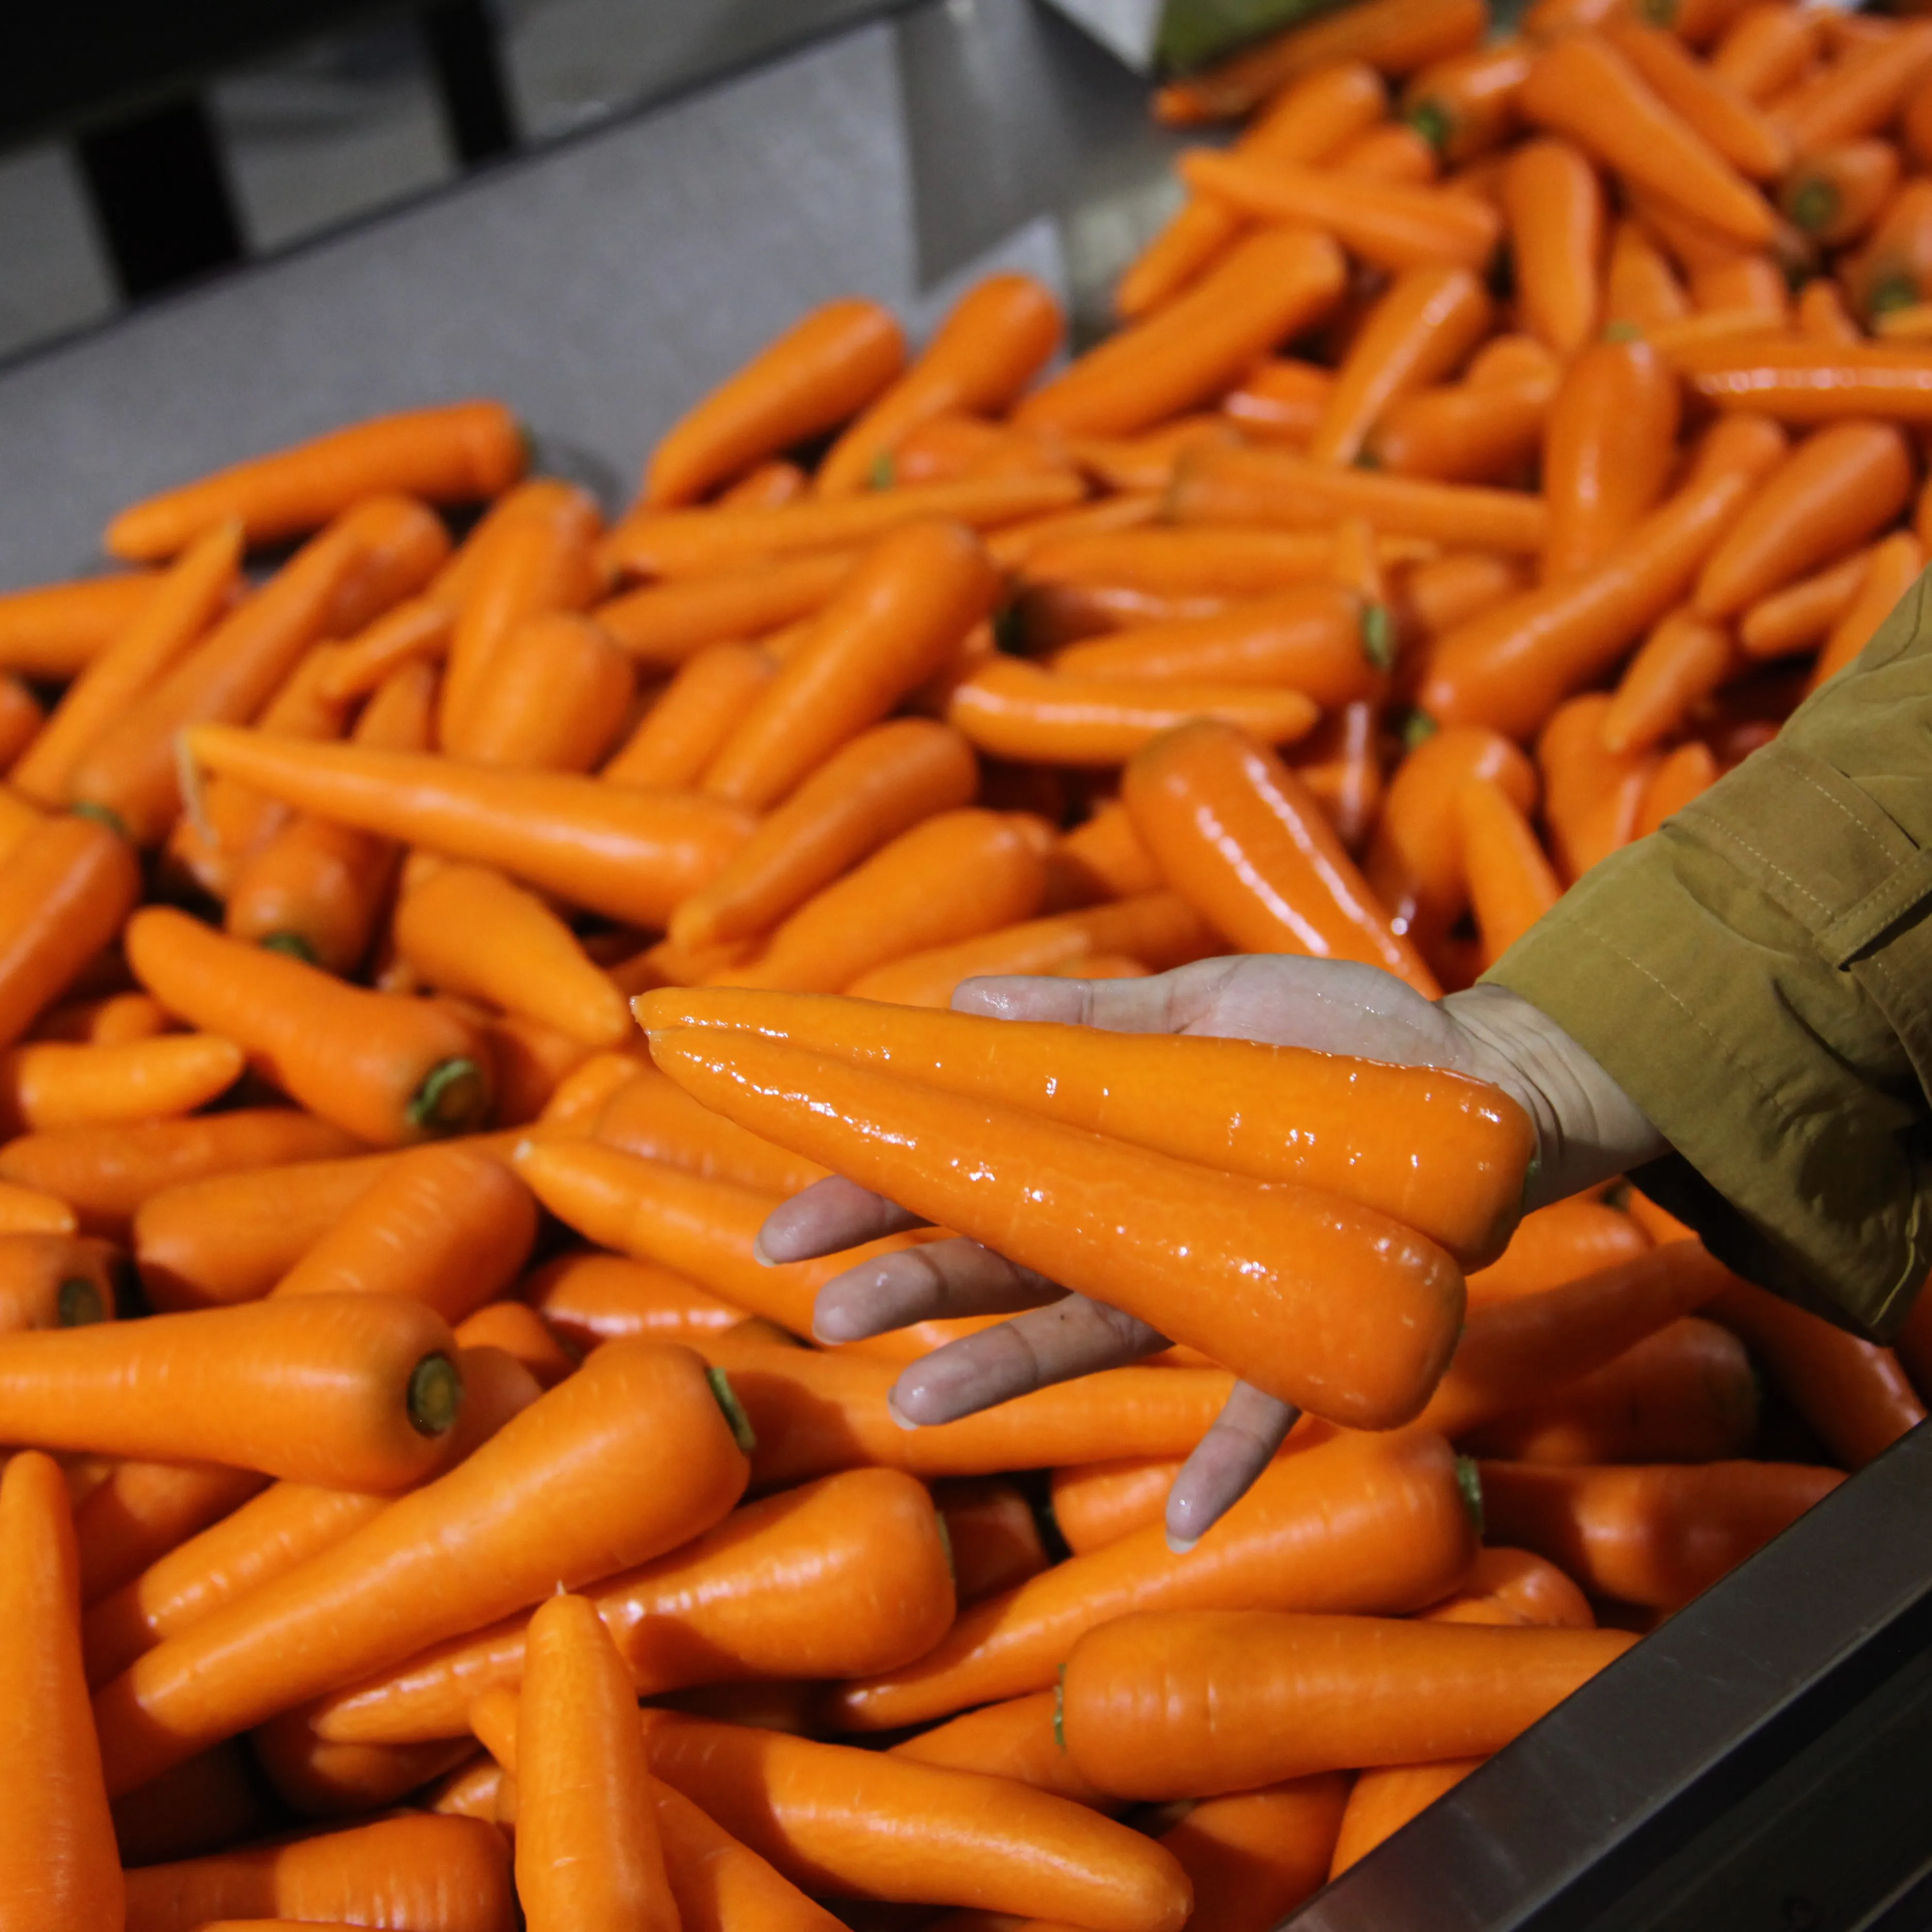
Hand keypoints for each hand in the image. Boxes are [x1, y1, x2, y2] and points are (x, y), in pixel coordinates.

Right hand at [757, 954, 1663, 1547]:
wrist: (1475, 1078)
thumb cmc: (1333, 1029)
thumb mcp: (1209, 1000)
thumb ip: (1095, 1015)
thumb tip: (962, 1005)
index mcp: (1102, 1143)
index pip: (969, 1172)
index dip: (879, 1195)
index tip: (796, 1222)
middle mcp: (1140, 1229)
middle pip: (1007, 1266)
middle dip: (913, 1287)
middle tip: (825, 1310)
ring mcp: (1214, 1285)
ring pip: (1093, 1338)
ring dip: (1010, 1378)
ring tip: (923, 1408)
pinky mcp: (1306, 1326)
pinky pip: (1262, 1406)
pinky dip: (1226, 1463)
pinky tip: (1182, 1521)